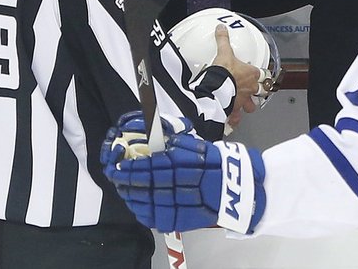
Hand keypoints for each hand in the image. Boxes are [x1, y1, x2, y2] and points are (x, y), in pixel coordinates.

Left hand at [103, 111, 266, 233]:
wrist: (241, 191)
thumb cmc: (219, 164)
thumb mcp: (199, 147)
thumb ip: (177, 143)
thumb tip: (153, 137)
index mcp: (187, 163)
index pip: (152, 165)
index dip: (133, 166)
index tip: (119, 163)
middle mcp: (183, 183)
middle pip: (148, 183)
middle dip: (128, 180)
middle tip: (115, 175)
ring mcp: (183, 204)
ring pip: (150, 201)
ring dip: (132, 196)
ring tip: (123, 190)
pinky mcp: (184, 220)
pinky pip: (158, 218)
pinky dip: (144, 213)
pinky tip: (136, 206)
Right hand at [209, 24, 259, 126]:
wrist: (215, 88)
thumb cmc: (223, 72)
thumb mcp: (223, 52)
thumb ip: (223, 40)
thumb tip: (221, 28)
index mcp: (250, 74)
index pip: (263, 74)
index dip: (263, 74)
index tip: (263, 74)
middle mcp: (249, 88)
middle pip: (261, 91)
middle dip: (260, 91)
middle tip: (256, 90)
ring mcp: (243, 101)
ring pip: (252, 106)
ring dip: (250, 105)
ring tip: (245, 105)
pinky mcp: (233, 110)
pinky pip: (236, 118)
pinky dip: (235, 119)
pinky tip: (232, 120)